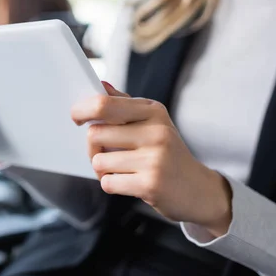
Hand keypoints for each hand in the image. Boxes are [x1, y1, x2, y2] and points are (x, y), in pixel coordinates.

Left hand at [71, 81, 232, 236]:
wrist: (199, 190)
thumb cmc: (166, 153)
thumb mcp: (152, 122)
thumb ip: (124, 104)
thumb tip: (100, 85)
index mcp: (153, 111)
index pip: (104, 104)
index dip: (82, 110)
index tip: (76, 117)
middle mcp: (156, 131)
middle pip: (95, 134)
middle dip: (92, 147)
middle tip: (103, 153)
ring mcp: (155, 159)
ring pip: (99, 161)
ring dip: (102, 169)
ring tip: (120, 169)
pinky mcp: (151, 184)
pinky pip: (108, 182)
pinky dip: (111, 184)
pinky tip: (127, 183)